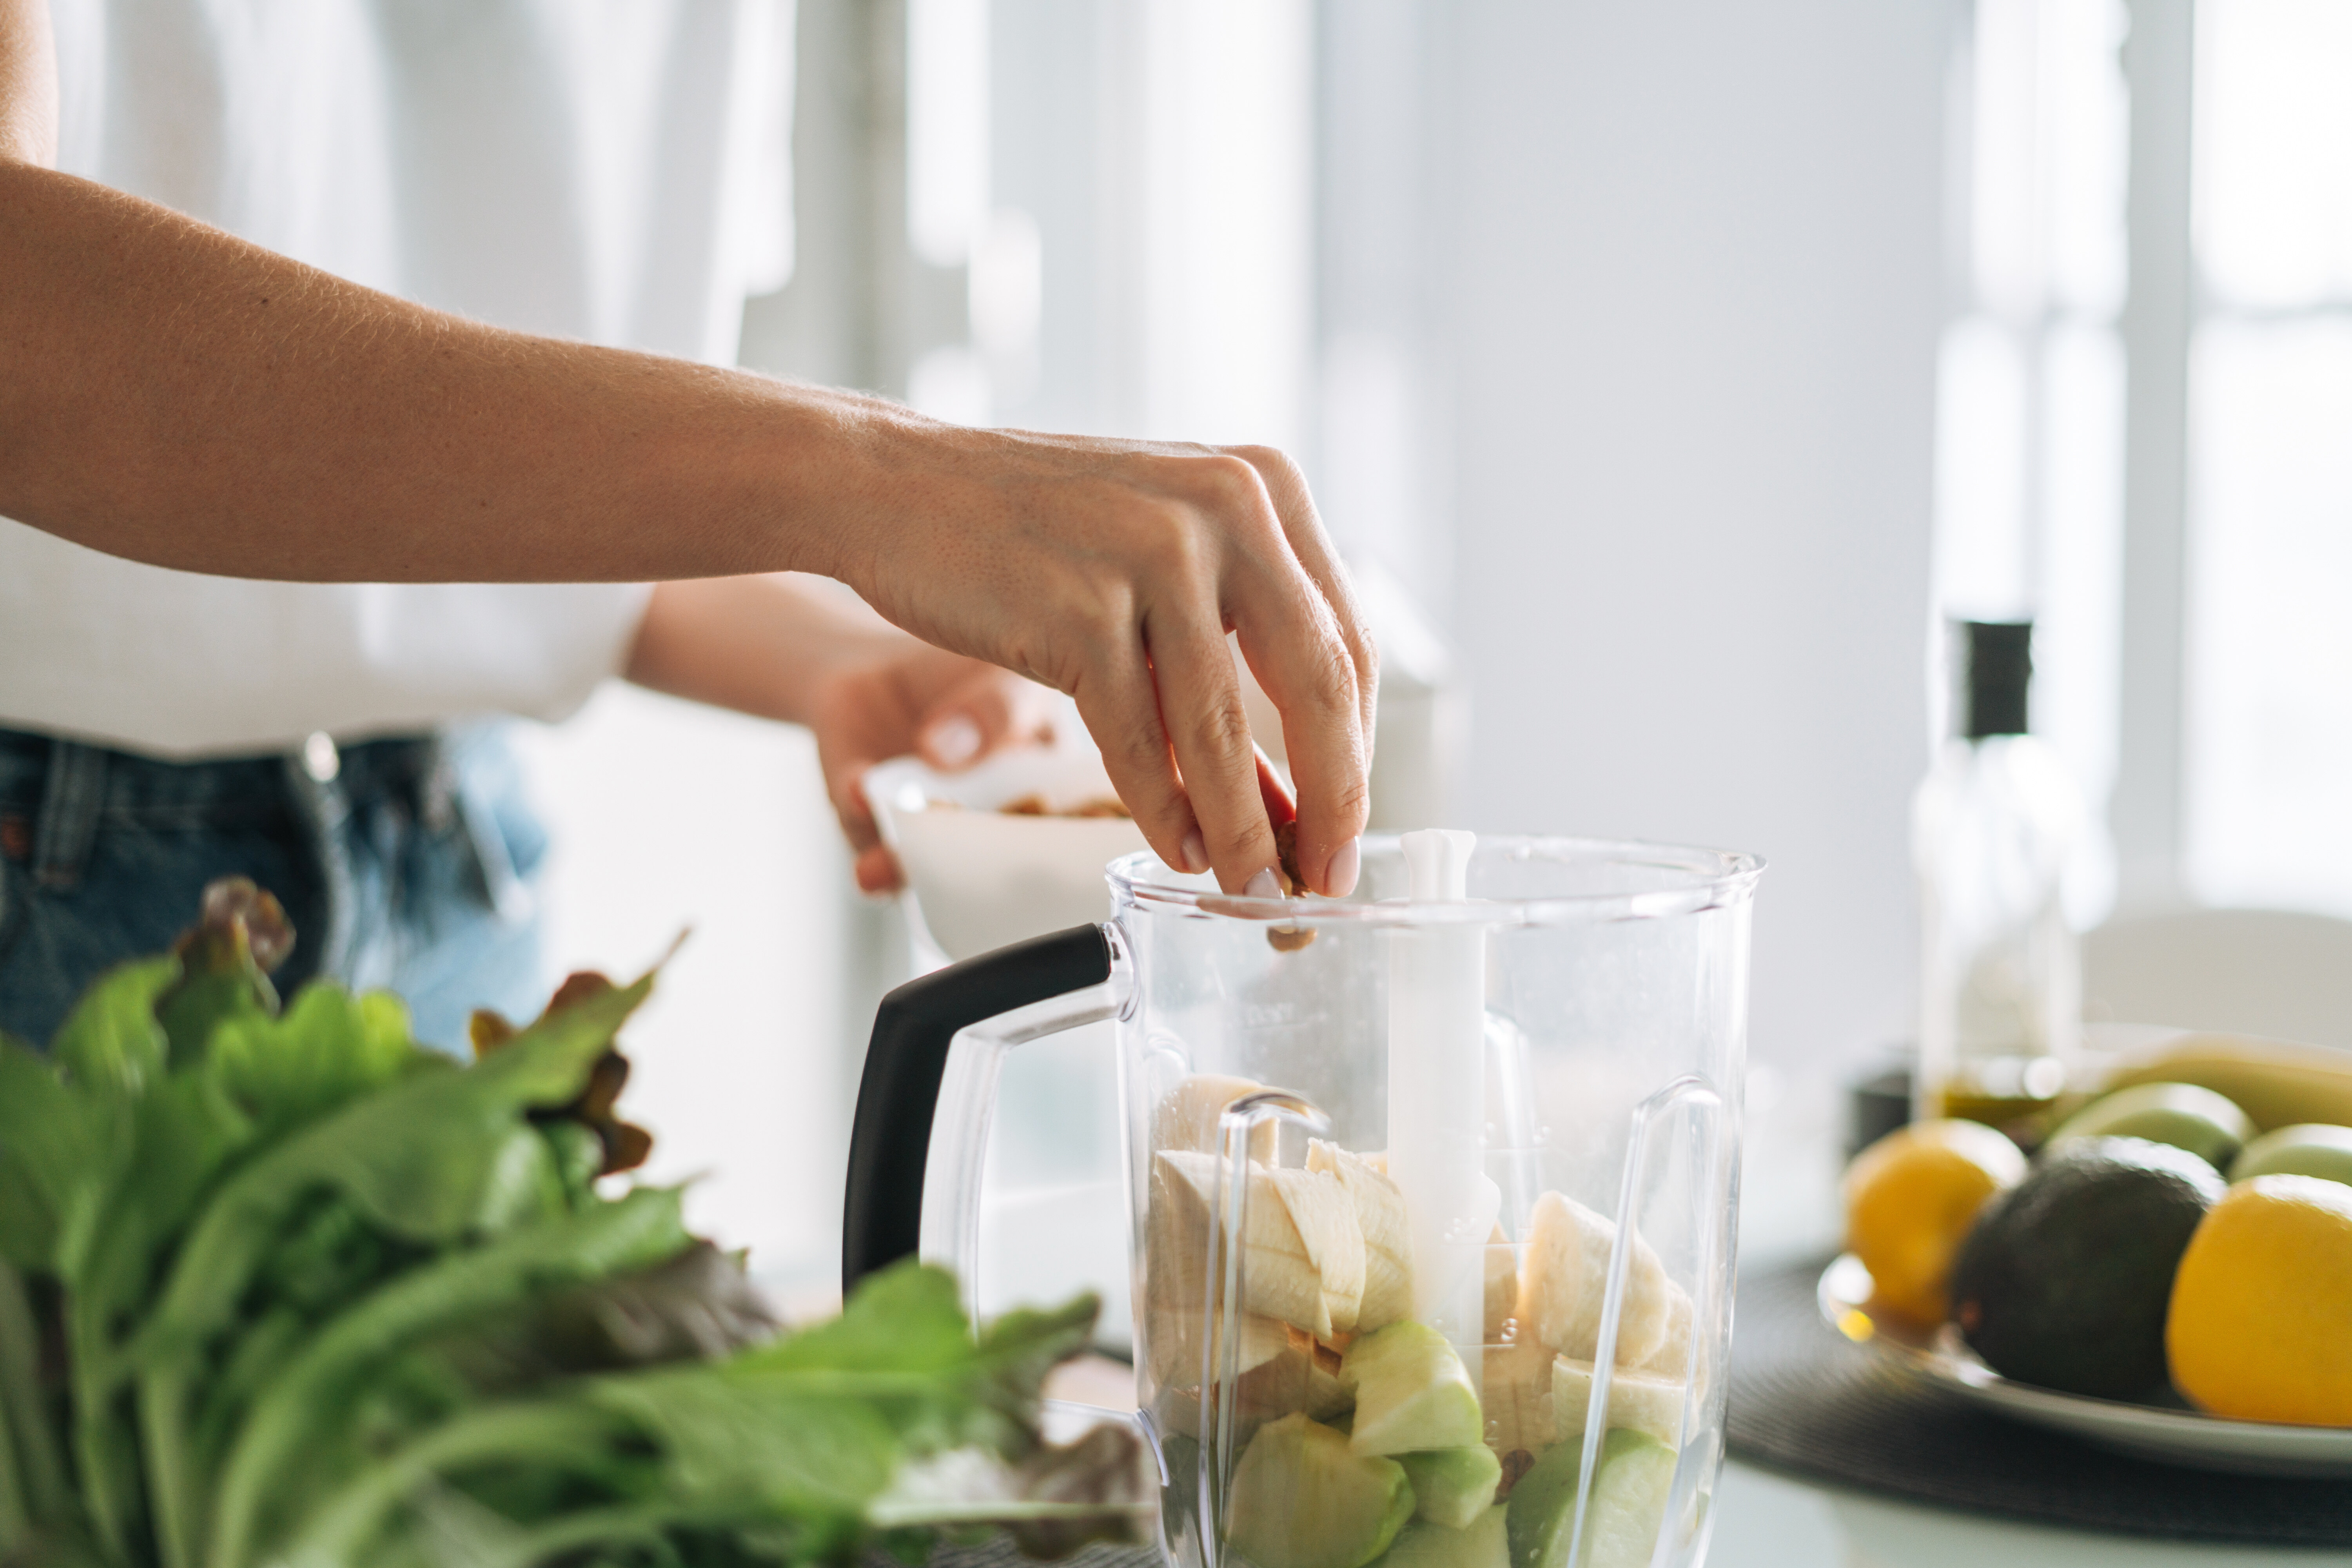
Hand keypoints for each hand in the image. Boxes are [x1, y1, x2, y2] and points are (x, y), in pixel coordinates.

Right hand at [824, 428, 1376, 897]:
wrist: (900, 487)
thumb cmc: (1038, 529)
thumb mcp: (1163, 559)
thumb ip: (1235, 659)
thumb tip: (1296, 800)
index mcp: (1265, 487)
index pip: (1347, 642)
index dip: (1359, 751)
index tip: (1350, 828)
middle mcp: (1225, 505)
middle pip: (1316, 685)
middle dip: (1330, 803)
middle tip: (1325, 879)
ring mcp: (1152, 552)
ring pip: (1223, 726)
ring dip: (1242, 828)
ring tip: (1250, 889)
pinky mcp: (1079, 607)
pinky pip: (1138, 737)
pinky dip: (1164, 808)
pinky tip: (1179, 848)